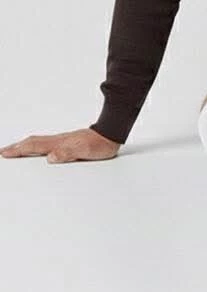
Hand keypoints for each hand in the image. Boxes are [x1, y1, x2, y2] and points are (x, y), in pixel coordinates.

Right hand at [0, 128, 121, 162]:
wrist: (112, 133)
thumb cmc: (100, 144)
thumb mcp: (85, 151)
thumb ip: (68, 153)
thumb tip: (51, 157)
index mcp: (59, 143)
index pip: (35, 146)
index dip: (19, 150)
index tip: (5, 153)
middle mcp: (59, 140)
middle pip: (34, 142)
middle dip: (18, 147)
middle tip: (5, 151)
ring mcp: (64, 140)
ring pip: (40, 142)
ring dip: (26, 146)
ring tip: (17, 149)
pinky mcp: (70, 142)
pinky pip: (49, 143)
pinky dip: (39, 146)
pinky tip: (41, 150)